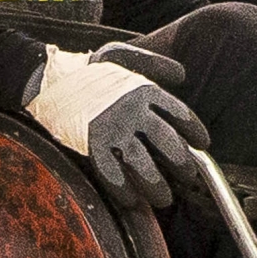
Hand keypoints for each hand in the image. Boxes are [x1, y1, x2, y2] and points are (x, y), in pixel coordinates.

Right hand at [23, 45, 209, 207]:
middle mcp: (132, 112)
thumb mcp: (127, 56)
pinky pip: (112, 174)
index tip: (203, 144)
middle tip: (187, 177)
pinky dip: (124, 191)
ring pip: (143, 164)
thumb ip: (157, 65)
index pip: (180, 114)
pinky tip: (133, 201)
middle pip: (167, 143)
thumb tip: (182, 75)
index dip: (195, 132)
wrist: (53, 78)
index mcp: (144, 91)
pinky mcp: (91, 144)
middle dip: (181, 164)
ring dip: (156, 186)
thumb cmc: (93, 70)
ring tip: (165, 198)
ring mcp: (112, 130)